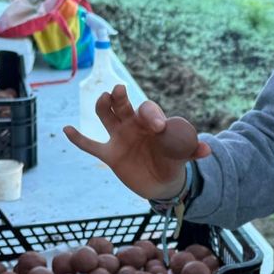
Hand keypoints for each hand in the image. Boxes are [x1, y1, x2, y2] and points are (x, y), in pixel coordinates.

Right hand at [63, 86, 211, 200]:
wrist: (162, 182)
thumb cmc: (173, 161)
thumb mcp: (183, 156)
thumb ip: (191, 150)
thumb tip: (207, 149)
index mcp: (151, 121)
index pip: (147, 110)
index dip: (151, 115)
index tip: (157, 127)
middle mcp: (132, 124)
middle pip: (122, 105)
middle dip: (120, 97)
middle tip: (119, 91)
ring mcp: (119, 137)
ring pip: (105, 116)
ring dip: (103, 107)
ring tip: (103, 100)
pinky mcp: (110, 154)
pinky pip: (91, 145)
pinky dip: (78, 139)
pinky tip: (66, 129)